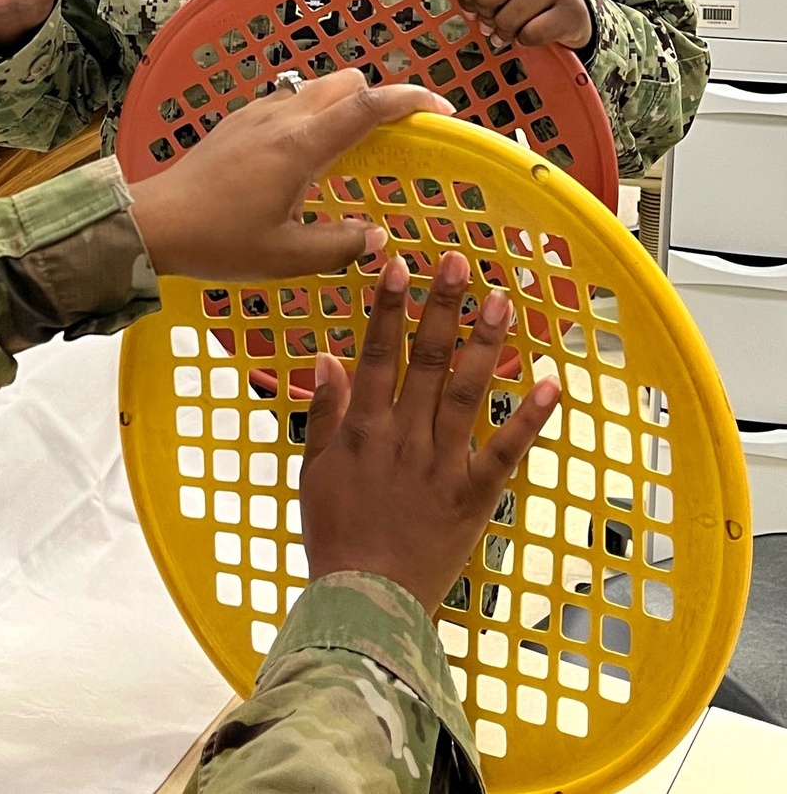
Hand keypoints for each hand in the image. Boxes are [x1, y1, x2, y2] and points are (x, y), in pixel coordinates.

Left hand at [131, 68, 452, 282]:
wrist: (153, 222)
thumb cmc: (218, 240)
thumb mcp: (286, 257)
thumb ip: (339, 245)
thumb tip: (375, 237)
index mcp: (301, 145)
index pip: (368, 105)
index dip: (410, 101)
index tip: (441, 110)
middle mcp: (282, 117)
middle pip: (346, 82)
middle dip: (380, 99)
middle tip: (397, 135)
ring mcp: (257, 114)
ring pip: (317, 87)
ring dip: (344, 104)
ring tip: (353, 148)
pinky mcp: (238, 121)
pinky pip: (289, 102)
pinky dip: (313, 114)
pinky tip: (306, 155)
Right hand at [301, 251, 558, 615]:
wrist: (366, 603)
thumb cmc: (335, 537)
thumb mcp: (312, 472)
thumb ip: (323, 413)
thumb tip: (328, 356)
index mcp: (363, 429)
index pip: (377, 354)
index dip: (389, 307)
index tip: (398, 264)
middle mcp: (404, 437)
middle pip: (426, 361)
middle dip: (442, 307)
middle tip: (458, 261)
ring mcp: (442, 464)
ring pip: (466, 392)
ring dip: (485, 343)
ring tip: (502, 300)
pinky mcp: (474, 496)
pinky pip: (506, 451)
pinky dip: (531, 418)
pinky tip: (552, 383)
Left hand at [405, 0, 592, 50]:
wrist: (571, 9)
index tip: (476, 2)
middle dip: (487, 14)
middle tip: (498, 15)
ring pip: (506, 19)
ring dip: (506, 30)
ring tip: (516, 24)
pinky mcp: (570, 10)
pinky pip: (528, 35)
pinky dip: (526, 40)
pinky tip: (535, 31)